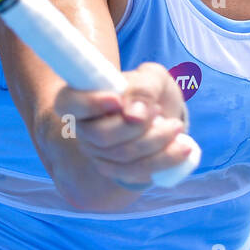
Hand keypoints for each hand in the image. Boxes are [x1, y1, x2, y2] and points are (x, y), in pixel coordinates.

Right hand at [55, 62, 193, 186]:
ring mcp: (97, 153)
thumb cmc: (149, 90)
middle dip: (136, 126)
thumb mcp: (151, 77)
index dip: (89, 103)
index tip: (117, 99)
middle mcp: (82, 128)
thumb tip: (133, 114)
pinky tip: (182, 148)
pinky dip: (164, 160)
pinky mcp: (117, 171)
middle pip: (100, 135)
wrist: (161, 113)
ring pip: (122, 156)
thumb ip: (143, 88)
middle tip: (159, 110)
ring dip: (156, 141)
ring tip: (175, 125)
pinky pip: (137, 172)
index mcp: (80, 97)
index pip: (68, 103)